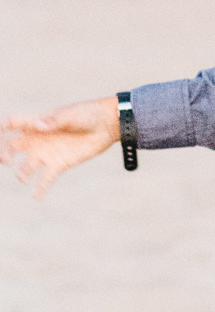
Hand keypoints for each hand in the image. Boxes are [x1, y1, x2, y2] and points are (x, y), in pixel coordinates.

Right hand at [1, 96, 119, 197]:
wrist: (107, 125)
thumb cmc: (87, 114)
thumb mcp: (69, 116)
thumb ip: (53, 122)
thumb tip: (38, 126)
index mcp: (36, 122)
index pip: (12, 123)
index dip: (2, 128)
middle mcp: (37, 139)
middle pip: (13, 147)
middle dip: (4, 153)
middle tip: (5, 161)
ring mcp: (47, 153)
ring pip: (28, 166)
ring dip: (23, 173)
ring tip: (22, 179)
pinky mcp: (60, 164)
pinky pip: (47, 178)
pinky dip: (41, 188)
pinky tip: (36, 197)